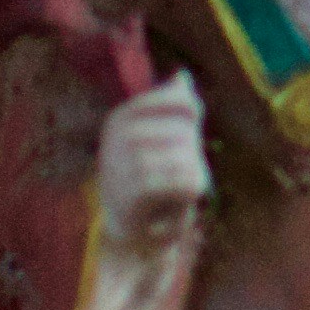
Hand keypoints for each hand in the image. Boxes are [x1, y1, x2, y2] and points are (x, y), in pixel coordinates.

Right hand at [95, 81, 209, 241]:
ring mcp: (120, 165)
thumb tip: (183, 75)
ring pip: (183, 157)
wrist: (129, 234)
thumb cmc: (149, 180)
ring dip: (192, 175)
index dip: (192, 113)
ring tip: (178, 187)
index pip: (176, 100)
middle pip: (183, 131)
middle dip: (192, 153)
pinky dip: (189, 190)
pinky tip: (182, 198)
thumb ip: (173, 107)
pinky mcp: (130, 194)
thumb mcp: (160, 139)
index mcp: (120, 118)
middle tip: (178, 172)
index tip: (188, 131)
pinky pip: (178, 182)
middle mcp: (116, 138)